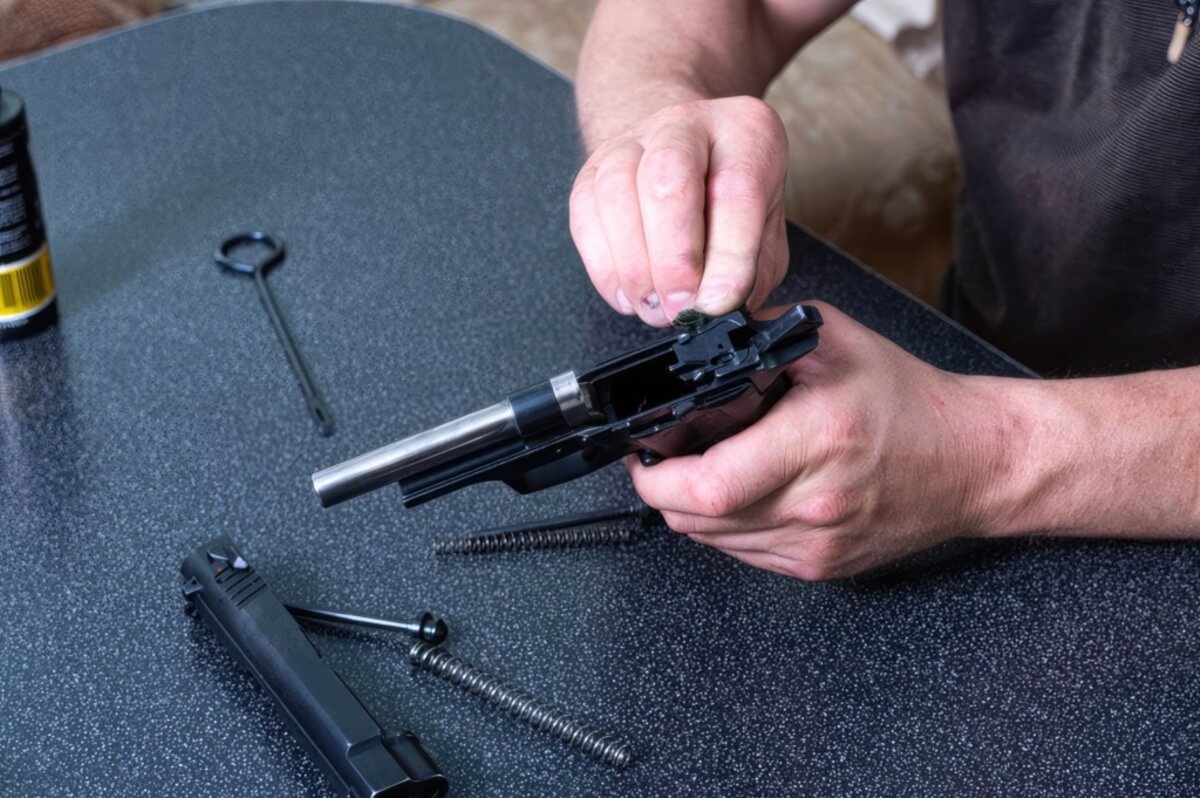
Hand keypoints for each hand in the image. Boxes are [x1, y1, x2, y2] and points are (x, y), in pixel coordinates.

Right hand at [569, 96, 789, 326]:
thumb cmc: (730, 200)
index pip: (738, 188)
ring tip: (655, 308)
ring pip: (617, 194)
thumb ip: (751, 269)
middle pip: (669, 179)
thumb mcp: (764, 230)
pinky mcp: (592, 171)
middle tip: (681, 307)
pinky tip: (627, 295)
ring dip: (634, 267)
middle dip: (674, 258)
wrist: (688, 158)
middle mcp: (685, 126)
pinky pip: (585, 217)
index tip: (718, 302)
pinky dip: (604, 267)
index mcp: (746, 132)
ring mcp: (631, 143)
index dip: (729, 255)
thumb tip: (720, 308)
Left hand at [629, 303, 1003, 578]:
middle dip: (665, 489)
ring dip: (694, 509)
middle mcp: (815, 503)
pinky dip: (729, 526)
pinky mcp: (820, 568)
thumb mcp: (832, 342)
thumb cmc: (907, 401)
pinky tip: (746, 491)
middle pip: (698, 521)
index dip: (656, 477)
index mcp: (816, 442)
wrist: (971, 461)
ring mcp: (817, 545)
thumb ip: (758, 337)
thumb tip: (698, 347)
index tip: (643, 455)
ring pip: (715, 542)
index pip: (706, 487)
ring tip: (710, 468)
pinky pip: (745, 554)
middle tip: (666, 458)